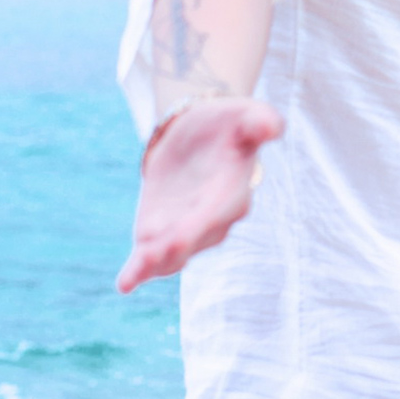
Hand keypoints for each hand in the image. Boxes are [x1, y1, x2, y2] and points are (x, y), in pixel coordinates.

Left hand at [116, 97, 283, 293]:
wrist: (199, 133)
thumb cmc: (228, 123)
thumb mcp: (245, 114)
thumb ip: (259, 122)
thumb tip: (274, 127)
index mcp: (234, 191)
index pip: (219, 212)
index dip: (200, 225)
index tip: (178, 237)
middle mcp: (214, 218)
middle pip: (194, 238)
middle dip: (175, 248)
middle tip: (152, 256)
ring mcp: (186, 230)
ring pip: (173, 254)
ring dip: (155, 263)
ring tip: (134, 274)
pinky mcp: (160, 233)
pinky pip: (151, 258)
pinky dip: (138, 271)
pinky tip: (125, 284)